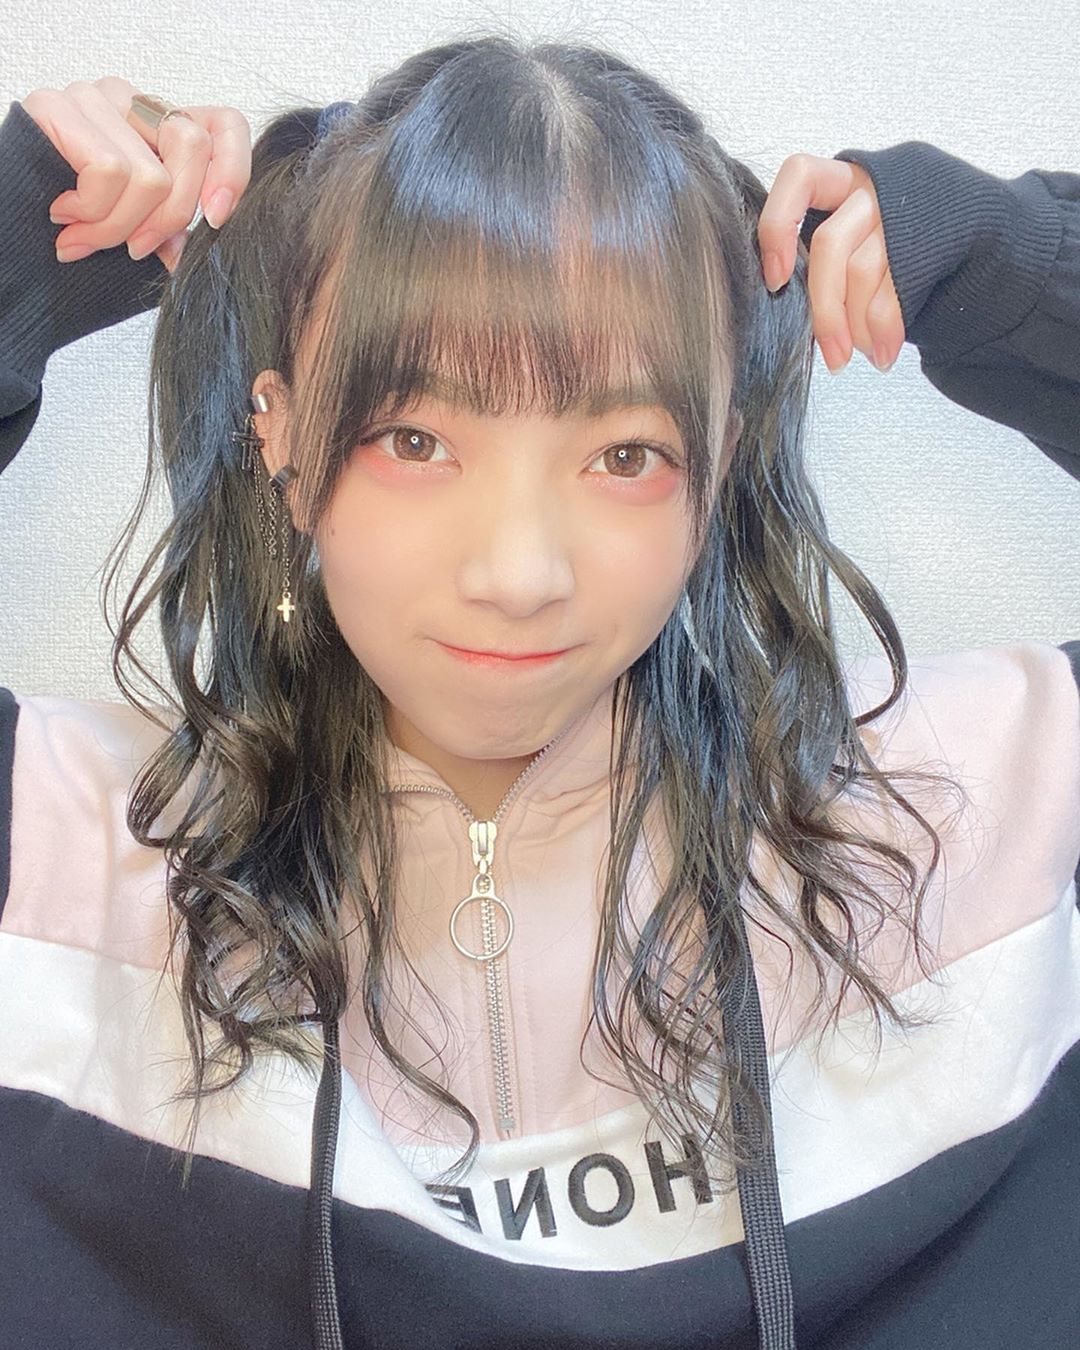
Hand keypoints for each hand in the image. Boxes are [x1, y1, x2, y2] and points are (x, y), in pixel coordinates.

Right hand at [20, 76, 251, 273]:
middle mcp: (131, 102)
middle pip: (192, 150)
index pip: (225, 124)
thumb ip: (170, 231)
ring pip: (151, 175)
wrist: (8, 234)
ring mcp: (94, 98)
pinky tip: (65, 217)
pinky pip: (110, 171)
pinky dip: (93, 213)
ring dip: (119, 227)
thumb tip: (193, 247)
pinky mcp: (55, 107)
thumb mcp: (136, 234)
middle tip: (134, 249)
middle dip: (169, 219)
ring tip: (87, 239)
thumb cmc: (72, 233)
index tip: (215, 219)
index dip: (234, 170)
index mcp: (160, 127)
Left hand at [757, 154, 904, 374]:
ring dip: (857, 328)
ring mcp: (899, 212)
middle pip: (830, 243)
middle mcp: (870, 188)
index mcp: (838, 180)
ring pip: (863, 270)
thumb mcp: (849, 238)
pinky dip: (883, 330)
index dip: (778, 225)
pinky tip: (881, 352)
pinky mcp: (926, 240)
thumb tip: (790, 312)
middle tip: (831, 356)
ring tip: (858, 355)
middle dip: (825, 309)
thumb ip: (818, 258)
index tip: (775, 279)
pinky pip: (895, 291)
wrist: (964, 237)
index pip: (799, 177)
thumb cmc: (886, 247)